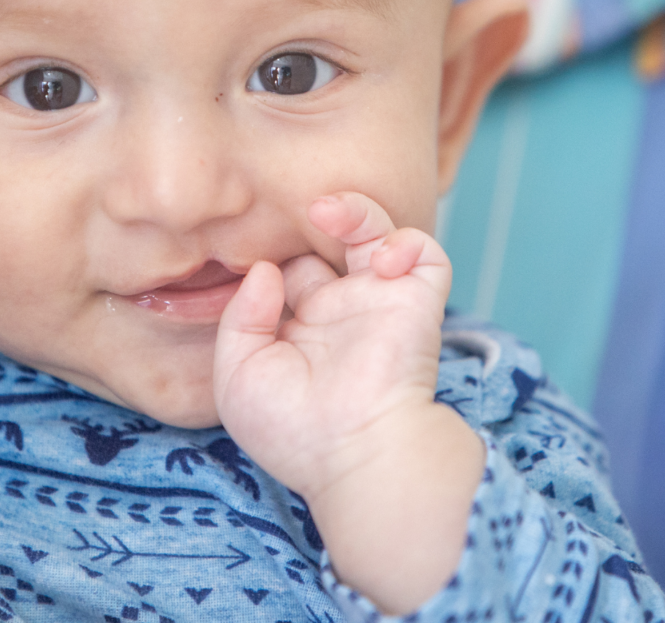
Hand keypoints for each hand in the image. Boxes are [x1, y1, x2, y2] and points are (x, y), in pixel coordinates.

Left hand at [214, 192, 483, 613]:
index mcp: (298, 329)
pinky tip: (379, 260)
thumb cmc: (291, 428)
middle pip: (327, 244)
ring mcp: (379, 304)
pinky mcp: (417, 303)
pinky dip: (407, 242)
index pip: (284, 270)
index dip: (267, 254)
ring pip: (375, 234)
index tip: (247, 258)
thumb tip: (264, 270)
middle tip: (292, 221)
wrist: (353, 453)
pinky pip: (426, 255)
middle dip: (308, 224)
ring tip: (326, 211)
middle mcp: (340, 312)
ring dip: (355, 211)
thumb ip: (241, 315)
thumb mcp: (238, 374)